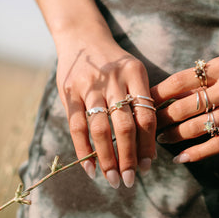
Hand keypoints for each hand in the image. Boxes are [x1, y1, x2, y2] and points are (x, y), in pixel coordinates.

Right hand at [56, 32, 155, 187]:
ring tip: (113, 179)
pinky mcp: (69, 92)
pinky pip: (76, 126)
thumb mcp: (134, 71)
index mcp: (135, 73)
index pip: (146, 115)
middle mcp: (113, 79)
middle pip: (125, 125)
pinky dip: (83, 150)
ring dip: (107, 158)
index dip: (148, 143)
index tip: (149, 165)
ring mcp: (89, 86)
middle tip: (131, 180)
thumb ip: (141, 99)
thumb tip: (149, 144)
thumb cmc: (115, 62)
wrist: (83, 38)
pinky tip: (91, 169)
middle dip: (129, 157)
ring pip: (100, 129)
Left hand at [151, 54, 218, 162]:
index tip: (142, 101)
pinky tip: (181, 158)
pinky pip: (218, 144)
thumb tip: (171, 92)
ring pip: (198, 127)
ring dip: (174, 136)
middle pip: (185, 106)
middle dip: (162, 118)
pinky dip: (197, 153)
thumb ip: (204, 76)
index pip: (180, 80)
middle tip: (147, 125)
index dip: (158, 93)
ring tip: (159, 140)